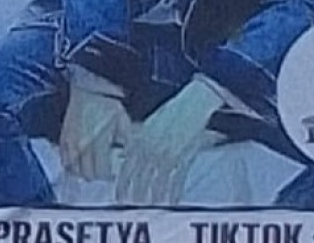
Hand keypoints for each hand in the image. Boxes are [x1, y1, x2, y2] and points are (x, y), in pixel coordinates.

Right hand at [60, 88, 130, 181]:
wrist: (89, 85)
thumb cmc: (106, 100)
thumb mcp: (123, 120)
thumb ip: (124, 140)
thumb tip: (124, 151)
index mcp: (98, 143)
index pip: (101, 171)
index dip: (107, 176)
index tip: (112, 175)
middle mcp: (82, 145)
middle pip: (85, 173)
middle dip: (95, 176)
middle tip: (101, 173)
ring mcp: (70, 141)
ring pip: (71, 167)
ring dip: (80, 171)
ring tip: (88, 170)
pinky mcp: (63, 135)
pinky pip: (63, 156)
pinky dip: (69, 162)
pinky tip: (75, 161)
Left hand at [114, 80, 223, 204]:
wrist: (193, 103)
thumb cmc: (172, 113)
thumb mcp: (149, 125)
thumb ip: (138, 141)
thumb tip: (128, 156)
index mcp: (141, 139)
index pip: (128, 166)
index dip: (124, 184)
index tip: (120, 197)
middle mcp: (151, 148)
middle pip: (140, 177)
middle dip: (135, 194)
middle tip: (130, 207)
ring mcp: (168, 154)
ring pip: (157, 182)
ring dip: (153, 197)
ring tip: (148, 209)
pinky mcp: (184, 157)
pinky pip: (176, 179)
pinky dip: (173, 192)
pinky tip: (171, 202)